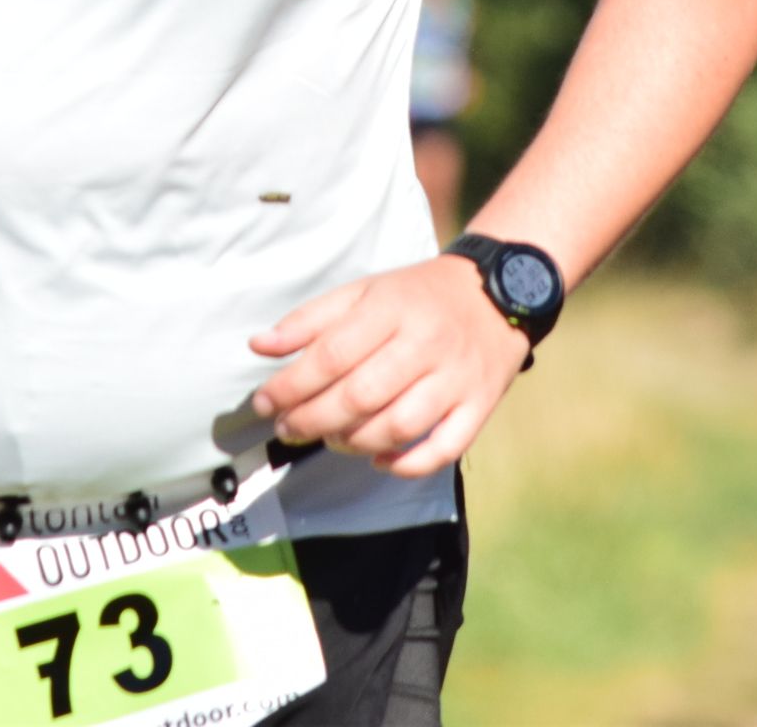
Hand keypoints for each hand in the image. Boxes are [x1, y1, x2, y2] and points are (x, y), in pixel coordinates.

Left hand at [246, 256, 529, 480]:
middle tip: (287, 428)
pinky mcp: (480, 406)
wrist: (497, 294)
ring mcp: (456, 379)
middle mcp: (426, 344)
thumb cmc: (417, 297)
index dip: (290, 385)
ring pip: (398, 427)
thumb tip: (259, 346)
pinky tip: (379, 461)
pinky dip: (407, 465)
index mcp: (392, 309)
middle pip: (360, 396)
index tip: (263, 404)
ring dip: (354, 443)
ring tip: (330, 438)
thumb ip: (310, 320)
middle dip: (313, 420)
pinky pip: (444, 449)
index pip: (332, 355)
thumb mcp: (364, 292)